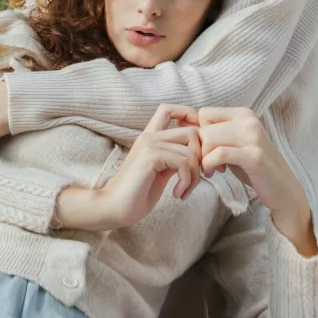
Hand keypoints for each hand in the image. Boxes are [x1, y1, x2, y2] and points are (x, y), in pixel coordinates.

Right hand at [58, 104, 201, 230]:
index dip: (190, 119)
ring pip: (190, 150)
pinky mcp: (150, 157)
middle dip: (203, 156)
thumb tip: (197, 155)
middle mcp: (149, 136)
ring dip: (195, 175)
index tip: (198, 147)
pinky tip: (178, 194)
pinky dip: (187, 181)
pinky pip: (184, 163)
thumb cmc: (137, 193)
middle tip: (200, 177)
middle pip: (190, 130)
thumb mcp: (161, 172)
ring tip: (185, 190)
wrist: (115, 207)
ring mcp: (149, 144)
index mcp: (150, 137)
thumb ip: (175, 158)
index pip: (170, 110)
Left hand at [197, 107, 317, 255]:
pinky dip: (210, 164)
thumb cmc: (252, 167)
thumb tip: (182, 122)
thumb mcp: (232, 144)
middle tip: (208, 164)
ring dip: (204, 158)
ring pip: (209, 139)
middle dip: (200, 149)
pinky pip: (219, 154)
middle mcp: (250, 121)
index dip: (200, 132)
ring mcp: (253, 137)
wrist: (283, 190)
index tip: (207, 150)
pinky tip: (215, 173)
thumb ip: (213, 133)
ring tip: (212, 169)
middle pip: (204, 128)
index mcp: (244, 114)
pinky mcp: (254, 156)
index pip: (205, 113)